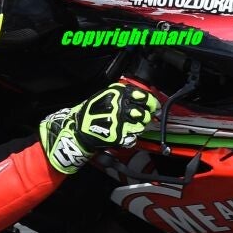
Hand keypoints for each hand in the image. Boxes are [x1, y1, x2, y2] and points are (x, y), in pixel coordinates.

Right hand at [39, 81, 161, 174]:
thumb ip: (122, 95)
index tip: (154, 106)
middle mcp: (119, 106)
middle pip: (144, 112)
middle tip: (145, 118)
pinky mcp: (117, 135)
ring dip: (139, 128)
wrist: (78, 130)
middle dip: (146, 117)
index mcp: (116, 94)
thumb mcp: (104, 96)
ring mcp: (118, 121)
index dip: (151, 102)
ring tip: (132, 127)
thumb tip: (142, 96)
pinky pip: (132, 138)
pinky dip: (131, 138)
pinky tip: (125, 136)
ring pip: (140, 126)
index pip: (142, 96)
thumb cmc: (91, 113)